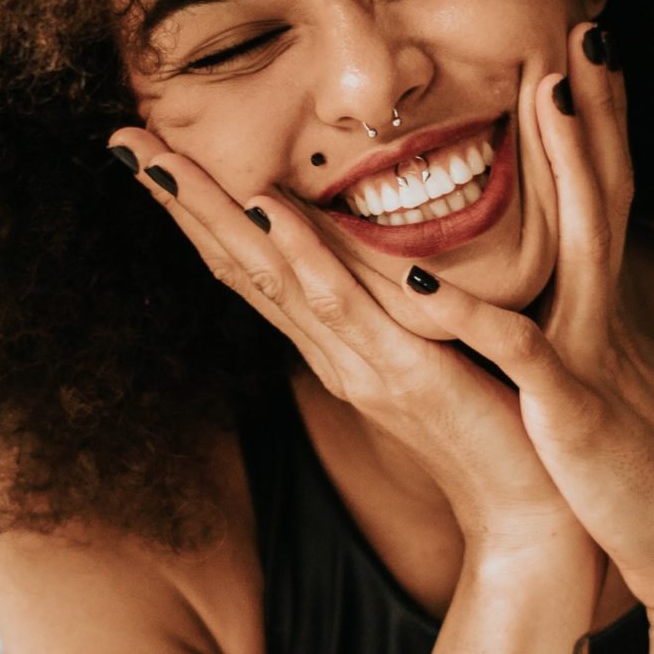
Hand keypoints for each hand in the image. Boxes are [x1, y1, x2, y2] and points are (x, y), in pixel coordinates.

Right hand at [107, 125, 603, 589]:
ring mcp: (360, 363)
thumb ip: (400, 307)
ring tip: (162, 160)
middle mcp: (333, 352)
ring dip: (214, 215)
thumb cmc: (495, 428)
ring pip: (271, 276)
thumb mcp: (436, 351)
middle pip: (239, 264)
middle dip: (180, 201)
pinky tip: (269, 212)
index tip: (154, 152)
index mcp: (337, 343)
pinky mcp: (405, 375)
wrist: (532, 513)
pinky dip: (303, 256)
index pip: (253, 265)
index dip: (201, 209)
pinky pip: (345, 307)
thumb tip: (377, 254)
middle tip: (122, 140)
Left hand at [375, 22, 653, 631]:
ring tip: (546, 93)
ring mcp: (593, 355)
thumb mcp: (606, 393)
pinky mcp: (571, 409)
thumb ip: (580, 342)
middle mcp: (605, 316)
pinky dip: (471, 313)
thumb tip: (557, 310)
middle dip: (596, 108)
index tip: (585, 51)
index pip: (604, 198)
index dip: (598, 125)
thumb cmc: (638, 482)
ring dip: (568, 165)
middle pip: (607, 190)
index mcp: (603, 312)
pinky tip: (424, 275)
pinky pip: (518, 349)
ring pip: (580, 241)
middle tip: (587, 24)